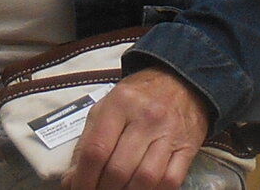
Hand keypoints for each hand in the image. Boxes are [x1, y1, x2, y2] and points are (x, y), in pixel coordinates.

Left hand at [66, 67, 210, 189]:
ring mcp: (170, 132)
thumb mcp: (106, 107)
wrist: (181, 81)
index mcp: (120, 103)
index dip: (83, 179)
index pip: (96, 151)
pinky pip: (171, 181)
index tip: (78, 189)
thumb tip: (71, 180)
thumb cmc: (138, 97)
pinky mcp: (188, 147)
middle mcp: (147, 117)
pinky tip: (141, 189)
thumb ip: (87, 142)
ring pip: (145, 179)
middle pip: (118, 170)